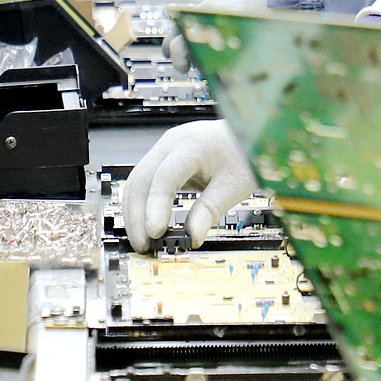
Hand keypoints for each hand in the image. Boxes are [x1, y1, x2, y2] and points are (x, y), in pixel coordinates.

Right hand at [121, 119, 256, 251]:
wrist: (245, 136)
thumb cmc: (243, 154)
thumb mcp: (234, 185)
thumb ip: (211, 210)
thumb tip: (192, 237)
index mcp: (192, 144)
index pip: (165, 177)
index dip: (156, 207)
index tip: (154, 233)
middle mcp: (171, 144)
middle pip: (141, 180)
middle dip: (137, 215)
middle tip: (144, 245)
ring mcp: (164, 151)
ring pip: (137, 182)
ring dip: (135, 213)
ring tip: (143, 241)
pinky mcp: (163, 161)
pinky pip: (144, 183)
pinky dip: (142, 205)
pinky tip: (146, 226)